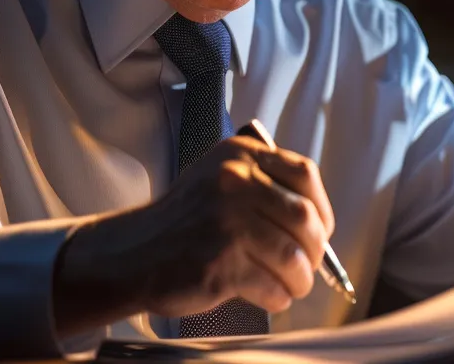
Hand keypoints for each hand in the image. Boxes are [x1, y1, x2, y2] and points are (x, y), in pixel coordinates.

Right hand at [52, 135, 335, 336]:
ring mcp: (226, 222)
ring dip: (300, 279)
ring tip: (293, 285)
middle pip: (303, 217)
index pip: (304, 174)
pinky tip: (271, 296)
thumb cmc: (186, 222)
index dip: (321, 207)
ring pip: (292, 255)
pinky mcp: (220, 262)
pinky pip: (271, 284)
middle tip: (309, 265)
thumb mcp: (221, 179)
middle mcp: (234, 181)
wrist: (132, 254)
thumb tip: (318, 223)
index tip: (320, 229)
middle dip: (314, 249)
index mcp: (240, 155)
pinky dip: (279, 296)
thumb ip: (266, 186)